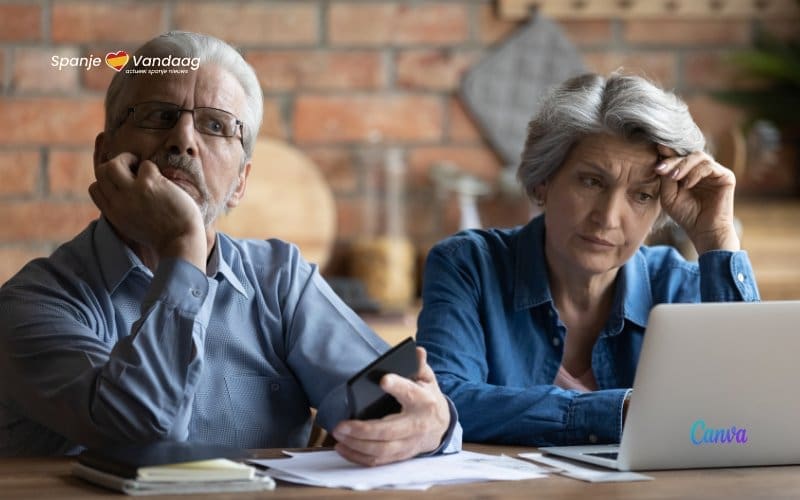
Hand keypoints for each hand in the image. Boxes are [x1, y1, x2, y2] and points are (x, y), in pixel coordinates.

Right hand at [88, 152, 206, 268]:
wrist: (181, 243)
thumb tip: (125, 192)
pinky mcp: (149, 184)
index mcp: (113, 214)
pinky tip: (163, 181)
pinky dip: (154, 169)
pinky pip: (146, 165)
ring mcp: (132, 192)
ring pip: (113, 164)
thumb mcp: (133, 226)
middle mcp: (118, 203)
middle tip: (134, 169)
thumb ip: (124, 210)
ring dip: (128, 159)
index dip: (108, 181)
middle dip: (116, 164)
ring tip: (142, 168)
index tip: (124, 182)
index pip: (94, 188)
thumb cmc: (165, 235)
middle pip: (101, 172)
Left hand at [332, 347, 450, 465]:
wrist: (441, 426)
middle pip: (389, 431)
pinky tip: (342, 448)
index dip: (398, 386)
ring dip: (356, 445)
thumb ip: (420, 366)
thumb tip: (417, 351)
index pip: (410, 393)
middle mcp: (416, 425)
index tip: (383, 380)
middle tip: (341, 425)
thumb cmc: (427, 398)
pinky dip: (358, 457)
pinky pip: (377, 461)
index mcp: (423, 402)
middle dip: (363, 430)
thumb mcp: (428, 379)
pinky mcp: (399, 455)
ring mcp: (408, 444)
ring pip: (381, 450)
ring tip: (338, 434)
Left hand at [654, 145, 739, 253]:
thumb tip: (662, 162)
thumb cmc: (686, 215)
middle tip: (660, 168)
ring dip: (683, 165)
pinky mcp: (726, 176)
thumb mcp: (669, 196)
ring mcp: (715, 172)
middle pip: (687, 153)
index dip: (667, 153)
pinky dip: (695, 173)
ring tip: (674, 177)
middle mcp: (702, 169)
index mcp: (689, 172)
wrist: (704, 231)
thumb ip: (666, 180)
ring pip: (698, 156)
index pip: (678, 156)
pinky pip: (709, 166)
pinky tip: (687, 184)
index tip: (655, 151)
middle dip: (672, 160)